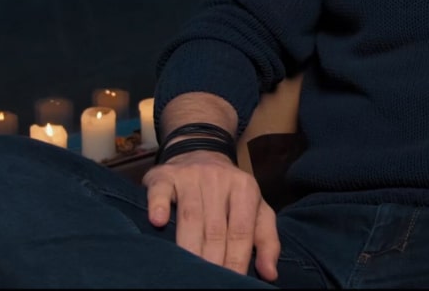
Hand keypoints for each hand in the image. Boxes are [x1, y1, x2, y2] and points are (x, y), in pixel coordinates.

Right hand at [143, 149, 279, 280]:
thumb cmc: (230, 191)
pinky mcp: (165, 175)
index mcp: (245, 188)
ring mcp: (191, 176)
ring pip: (190, 216)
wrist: (201, 150)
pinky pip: (161, 191)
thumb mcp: (256, 208)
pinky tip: (158, 223)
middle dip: (211, 260)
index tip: (231, 282)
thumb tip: (270, 274)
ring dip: (188, 246)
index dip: (235, 261)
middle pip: (215, 228)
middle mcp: (219, 180)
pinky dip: (159, 206)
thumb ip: (267, 240)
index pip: (241, 231)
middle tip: (207, 283)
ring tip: (186, 271)